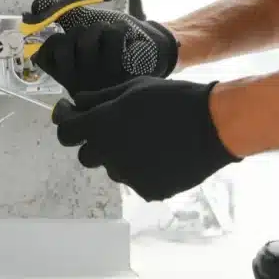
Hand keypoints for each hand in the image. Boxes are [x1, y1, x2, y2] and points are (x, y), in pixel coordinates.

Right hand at [29, 0, 179, 96]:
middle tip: (95, 41)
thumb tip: (33, 9)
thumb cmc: (114, 38)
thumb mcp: (84, 22)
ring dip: (102, 28)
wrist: (152, 47)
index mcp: (65, 74)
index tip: (64, 36)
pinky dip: (121, 30)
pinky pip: (112, 34)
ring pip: (88, 34)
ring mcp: (99, 81)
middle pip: (66, 41)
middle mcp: (78, 82)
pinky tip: (127, 45)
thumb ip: (59, 12)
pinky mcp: (122, 74)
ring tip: (112, 42)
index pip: (44, 54)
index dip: (55, 40)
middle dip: (82, 30)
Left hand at [51, 76, 240, 201]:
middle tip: (113, 129)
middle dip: (94, 142)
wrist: (213, 125)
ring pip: (112, 168)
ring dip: (119, 156)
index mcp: (101, 126)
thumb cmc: (172, 99)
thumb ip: (99, 98)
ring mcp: (128, 176)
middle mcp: (109, 154)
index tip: (71, 113)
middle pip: (85, 155)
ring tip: (146, 140)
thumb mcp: (133, 88)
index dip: (65, 121)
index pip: (65, 132)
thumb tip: (76, 102)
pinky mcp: (147, 190)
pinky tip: (160, 155)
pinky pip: (135, 180)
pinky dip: (142, 169)